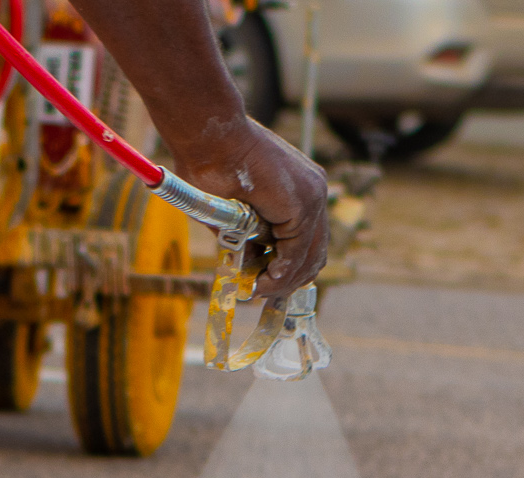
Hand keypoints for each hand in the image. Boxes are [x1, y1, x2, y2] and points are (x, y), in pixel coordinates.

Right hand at [170, 116, 329, 295]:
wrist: (210, 138)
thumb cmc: (209, 168)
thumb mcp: (231, 214)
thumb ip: (245, 238)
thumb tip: (248, 263)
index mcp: (299, 190)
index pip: (306, 241)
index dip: (287, 268)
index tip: (262, 282)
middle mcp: (314, 192)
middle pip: (314, 252)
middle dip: (288, 280)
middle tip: (261, 293)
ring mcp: (312, 197)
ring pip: (308, 255)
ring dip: (284, 280)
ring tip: (257, 291)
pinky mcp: (302, 204)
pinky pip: (297, 251)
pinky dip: (281, 272)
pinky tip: (261, 281)